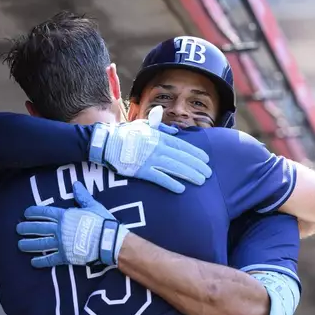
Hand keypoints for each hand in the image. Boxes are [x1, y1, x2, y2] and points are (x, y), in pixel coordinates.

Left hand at [17, 182, 128, 267]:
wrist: (107, 240)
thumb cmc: (102, 222)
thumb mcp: (92, 206)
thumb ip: (82, 196)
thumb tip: (76, 184)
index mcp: (65, 216)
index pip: (45, 213)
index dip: (34, 213)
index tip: (26, 213)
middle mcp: (60, 229)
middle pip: (39, 228)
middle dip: (27, 228)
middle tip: (18, 229)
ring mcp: (61, 243)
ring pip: (41, 244)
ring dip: (29, 244)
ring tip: (20, 245)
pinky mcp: (65, 256)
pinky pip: (50, 259)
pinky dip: (41, 261)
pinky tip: (33, 262)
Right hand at [88, 106, 211, 193]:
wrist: (105, 143)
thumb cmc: (124, 134)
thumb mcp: (143, 126)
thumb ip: (159, 127)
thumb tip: (174, 131)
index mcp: (158, 136)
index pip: (182, 145)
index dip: (195, 153)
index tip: (206, 159)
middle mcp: (157, 147)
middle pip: (182, 157)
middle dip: (197, 166)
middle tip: (208, 174)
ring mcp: (149, 159)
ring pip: (174, 167)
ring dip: (189, 174)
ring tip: (201, 181)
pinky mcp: (140, 170)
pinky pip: (159, 178)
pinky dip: (171, 183)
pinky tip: (182, 188)